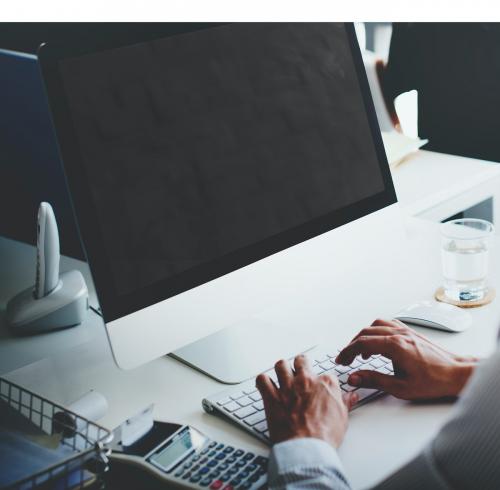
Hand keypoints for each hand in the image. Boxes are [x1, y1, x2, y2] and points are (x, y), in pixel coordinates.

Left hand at [256, 355, 357, 447]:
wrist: (307, 448)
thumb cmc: (325, 436)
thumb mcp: (343, 418)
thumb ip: (345, 403)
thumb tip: (351, 396)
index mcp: (325, 384)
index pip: (325, 374)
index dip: (322, 382)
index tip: (320, 388)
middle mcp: (305, 381)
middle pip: (301, 361)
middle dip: (300, 364)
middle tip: (299, 371)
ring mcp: (287, 387)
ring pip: (281, 365)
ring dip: (281, 370)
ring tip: (281, 375)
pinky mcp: (272, 396)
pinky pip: (262, 380)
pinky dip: (263, 382)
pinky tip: (265, 386)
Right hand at [335, 318, 477, 399]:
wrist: (456, 374)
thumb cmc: (433, 381)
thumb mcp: (400, 387)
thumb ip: (374, 380)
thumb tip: (354, 377)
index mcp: (394, 346)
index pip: (362, 343)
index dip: (347, 352)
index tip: (341, 361)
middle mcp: (398, 334)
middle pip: (366, 333)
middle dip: (352, 345)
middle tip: (346, 359)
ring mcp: (405, 331)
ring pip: (375, 325)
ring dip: (364, 337)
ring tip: (360, 352)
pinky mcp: (410, 332)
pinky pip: (387, 324)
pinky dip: (376, 331)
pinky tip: (377, 343)